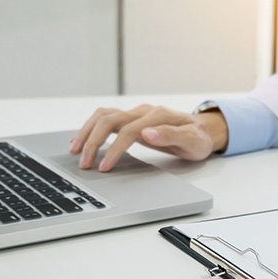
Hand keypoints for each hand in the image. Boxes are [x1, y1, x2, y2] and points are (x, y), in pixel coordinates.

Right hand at [68, 104, 228, 171]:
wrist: (203, 131)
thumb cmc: (198, 138)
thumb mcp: (192, 141)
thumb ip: (171, 135)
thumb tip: (147, 133)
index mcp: (157, 115)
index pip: (128, 130)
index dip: (114, 149)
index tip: (104, 167)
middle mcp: (144, 111)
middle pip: (110, 119)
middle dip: (93, 140)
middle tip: (83, 163)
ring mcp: (136, 114)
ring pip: (104, 116)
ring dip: (87, 132)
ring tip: (74, 150)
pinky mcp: (131, 119)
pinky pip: (106, 119)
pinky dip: (91, 128)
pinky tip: (82, 141)